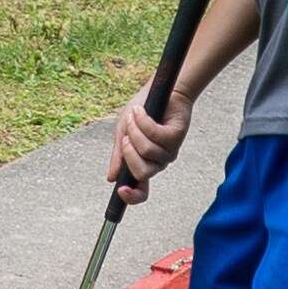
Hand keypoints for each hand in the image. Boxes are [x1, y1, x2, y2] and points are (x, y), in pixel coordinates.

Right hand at [109, 87, 192, 204]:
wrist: (158, 91)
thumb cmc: (141, 113)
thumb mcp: (123, 133)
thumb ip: (119, 155)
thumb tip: (111, 178)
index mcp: (143, 165)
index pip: (141, 192)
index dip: (132, 197)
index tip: (121, 190)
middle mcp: (158, 162)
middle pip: (142, 172)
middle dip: (128, 152)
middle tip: (126, 135)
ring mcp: (169, 151)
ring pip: (147, 150)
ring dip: (135, 130)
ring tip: (135, 115)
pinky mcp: (176, 137)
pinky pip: (156, 135)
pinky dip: (144, 121)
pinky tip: (141, 111)